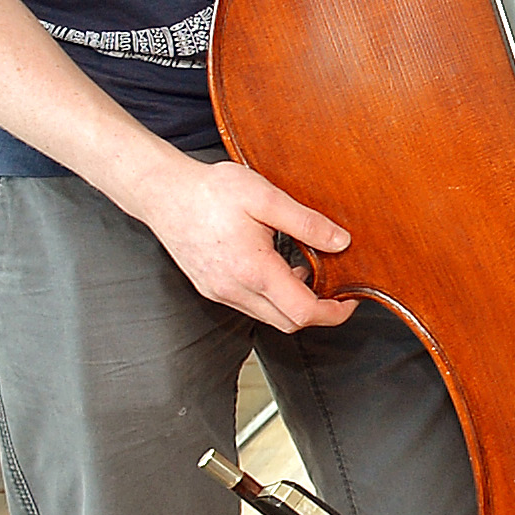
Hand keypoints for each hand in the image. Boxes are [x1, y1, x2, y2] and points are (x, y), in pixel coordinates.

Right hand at [138, 155, 356, 331]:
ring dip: (293, 303)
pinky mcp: (210, 288)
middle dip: (318, 312)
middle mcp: (233, 290)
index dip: (334, 312)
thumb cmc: (211, 191)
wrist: (163, 193)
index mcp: (252, 271)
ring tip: (307, 269)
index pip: (303, 312)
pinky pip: (250, 305)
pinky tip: (278, 268)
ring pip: (268, 316)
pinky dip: (271, 296)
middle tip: (336, 287)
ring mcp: (218, 292)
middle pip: (287, 322)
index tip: (351, 299)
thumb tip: (341, 242)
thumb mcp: (266, 197)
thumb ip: (306, 223)